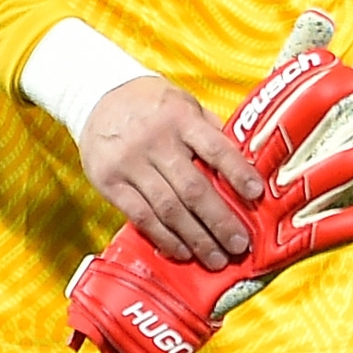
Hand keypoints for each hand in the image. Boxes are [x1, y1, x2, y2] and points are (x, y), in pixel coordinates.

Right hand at [66, 27, 352, 352]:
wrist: (95, 94)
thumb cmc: (152, 103)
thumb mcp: (184, 104)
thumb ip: (210, 133)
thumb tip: (246, 167)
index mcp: (180, 119)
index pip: (215, 149)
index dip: (237, 174)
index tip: (257, 196)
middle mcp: (155, 141)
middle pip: (193, 189)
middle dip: (220, 221)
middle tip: (240, 245)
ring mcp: (130, 164)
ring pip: (169, 209)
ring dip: (195, 239)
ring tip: (216, 259)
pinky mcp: (109, 182)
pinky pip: (141, 217)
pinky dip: (164, 238)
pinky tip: (182, 251)